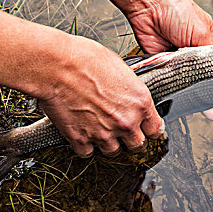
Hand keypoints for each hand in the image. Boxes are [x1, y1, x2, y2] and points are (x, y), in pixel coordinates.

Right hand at [37, 35, 164, 156]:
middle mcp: (126, 121)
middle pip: (138, 145)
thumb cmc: (86, 59)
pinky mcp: (81, 139)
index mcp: (140, 102)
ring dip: (108, 141)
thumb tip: (129, 95)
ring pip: (114, 151)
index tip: (146, 129)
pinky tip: (82, 129)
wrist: (57, 66)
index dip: (150, 129)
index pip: (156, 129)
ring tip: (99, 125)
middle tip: (121, 127)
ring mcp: (104, 134)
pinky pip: (88, 152)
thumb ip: (130, 89)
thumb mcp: (120, 68)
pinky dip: (85, 144)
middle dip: (130, 138)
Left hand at [124, 0, 212, 119]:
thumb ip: (210, 56)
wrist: (148, 5)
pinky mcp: (167, 67)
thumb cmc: (177, 9)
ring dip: (205, 101)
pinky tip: (188, 108)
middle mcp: (201, 54)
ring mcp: (184, 62)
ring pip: (196, 86)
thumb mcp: (202, 33)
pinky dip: (181, 99)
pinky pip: (175, 87)